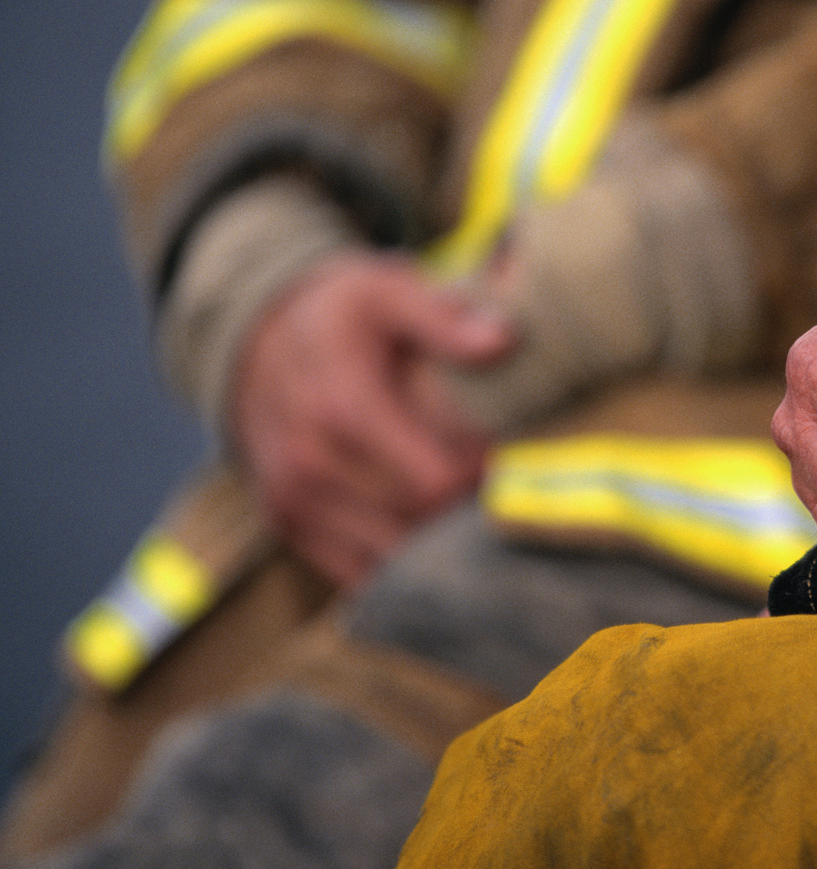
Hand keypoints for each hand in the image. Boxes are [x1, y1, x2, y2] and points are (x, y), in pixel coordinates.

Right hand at [231, 251, 512, 586]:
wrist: (253, 344)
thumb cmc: (340, 318)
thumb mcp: (385, 294)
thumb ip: (444, 317)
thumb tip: (502, 342)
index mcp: (341, 408)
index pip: (437, 480)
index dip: (486, 473)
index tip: (510, 450)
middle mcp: (309, 467)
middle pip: (421, 522)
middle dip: (468, 506)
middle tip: (500, 479)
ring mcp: (292, 505)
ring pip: (393, 558)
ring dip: (438, 540)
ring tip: (468, 501)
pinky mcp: (288, 529)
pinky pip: (359, 573)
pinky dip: (401, 562)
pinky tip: (429, 528)